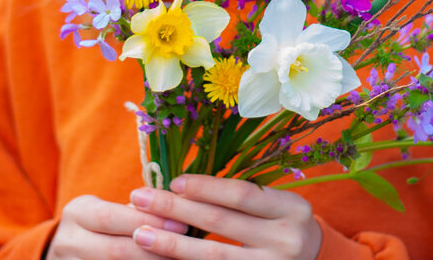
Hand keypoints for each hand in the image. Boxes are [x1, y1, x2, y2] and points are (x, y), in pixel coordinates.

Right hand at [48, 193, 187, 258]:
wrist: (70, 248)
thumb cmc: (100, 224)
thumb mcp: (107, 209)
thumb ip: (134, 210)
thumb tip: (175, 209)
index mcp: (77, 212)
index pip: (111, 217)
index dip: (146, 221)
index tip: (179, 223)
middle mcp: (68, 240)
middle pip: (115, 249)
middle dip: (154, 247)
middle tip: (183, 244)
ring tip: (176, 258)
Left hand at [127, 175, 322, 259]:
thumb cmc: (281, 224)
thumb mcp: (275, 205)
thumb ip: (239, 197)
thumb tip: (179, 186)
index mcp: (293, 209)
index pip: (240, 194)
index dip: (204, 187)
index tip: (172, 180)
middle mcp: (287, 240)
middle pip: (221, 222)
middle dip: (176, 208)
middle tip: (140, 197)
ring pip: (213, 256)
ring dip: (172, 243)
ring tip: (141, 233)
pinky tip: (162, 257)